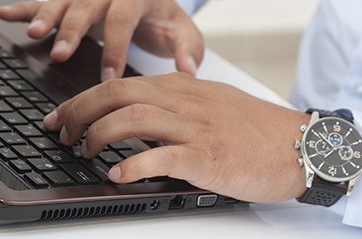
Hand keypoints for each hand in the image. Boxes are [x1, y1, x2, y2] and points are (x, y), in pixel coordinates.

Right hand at [0, 0, 203, 80]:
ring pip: (65, 1)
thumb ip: (187, 50)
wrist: (152, 1)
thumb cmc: (164, 20)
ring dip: (47, 16)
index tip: (109, 76)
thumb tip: (188, 71)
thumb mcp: (182, 32)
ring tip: (35, 32)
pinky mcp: (72, 0)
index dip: (116, 47)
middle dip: (73, 29)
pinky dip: (26, 8)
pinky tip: (7, 13)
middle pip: (89, 6)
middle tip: (61, 53)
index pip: (124, 19)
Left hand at [43, 73, 310, 202]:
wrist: (301, 144)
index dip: (82, 100)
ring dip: (98, 135)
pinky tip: (117, 174)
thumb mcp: (210, 104)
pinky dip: (134, 165)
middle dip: (78, 112)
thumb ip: (175, 105)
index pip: (119, 84)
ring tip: (84, 152)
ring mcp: (195, 127)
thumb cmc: (257, 129)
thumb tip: (139, 117)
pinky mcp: (208, 156)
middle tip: (60, 133)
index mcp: (181, 87)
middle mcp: (183, 101)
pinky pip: (162, 156)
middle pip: (116, 95)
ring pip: (132, 119)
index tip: (61, 117)